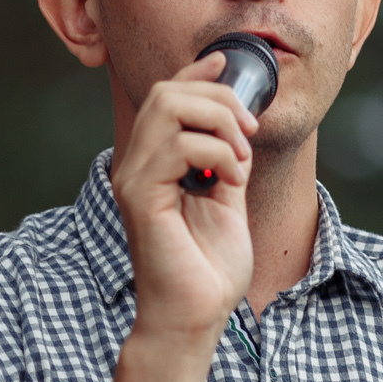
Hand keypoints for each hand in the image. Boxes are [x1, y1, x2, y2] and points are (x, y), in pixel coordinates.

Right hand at [109, 53, 256, 343]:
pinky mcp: (140, 197)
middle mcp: (136, 166)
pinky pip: (178, 147)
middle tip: (248, 133)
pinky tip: (231, 182)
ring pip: (169, 108)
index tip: (230, 64)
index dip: (198, 72)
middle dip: (218, 99)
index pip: (167, 96)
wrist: (194, 317)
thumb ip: (226, 162)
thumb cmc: (207, 271)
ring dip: (219, 123)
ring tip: (240, 161)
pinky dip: (216, 154)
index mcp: (154, 164)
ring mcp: (134, 180)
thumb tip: (239, 127)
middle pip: (167, 92)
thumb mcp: (226, 202)